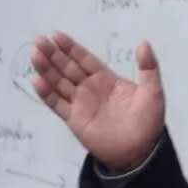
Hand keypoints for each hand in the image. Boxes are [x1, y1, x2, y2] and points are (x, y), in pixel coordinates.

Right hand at [30, 31, 165, 170]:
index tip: (56, 35)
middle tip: (39, 40)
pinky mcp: (74, 120)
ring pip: (59, 83)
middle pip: (67, 68)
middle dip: (53, 54)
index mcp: (106, 79)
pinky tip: (37, 80)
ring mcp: (80, 104)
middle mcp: (90, 89)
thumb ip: (148, 67)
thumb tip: (144, 43)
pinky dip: (46, 93)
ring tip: (34, 55)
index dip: (70, 48)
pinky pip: (57, 104)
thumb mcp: (153, 91)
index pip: (84, 59)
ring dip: (46, 69)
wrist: (139, 152)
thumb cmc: (148, 122)